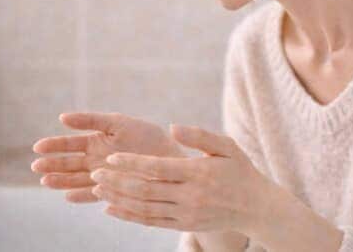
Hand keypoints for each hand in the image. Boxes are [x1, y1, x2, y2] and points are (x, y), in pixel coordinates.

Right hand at [31, 112, 185, 202]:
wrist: (171, 157)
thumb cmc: (147, 136)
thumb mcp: (118, 123)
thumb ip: (91, 120)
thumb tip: (62, 117)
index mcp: (96, 140)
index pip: (70, 144)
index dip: (53, 145)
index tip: (38, 147)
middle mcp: (96, 159)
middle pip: (69, 163)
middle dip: (52, 164)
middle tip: (36, 166)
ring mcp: (103, 175)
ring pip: (76, 179)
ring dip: (60, 180)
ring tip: (45, 181)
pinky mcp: (113, 189)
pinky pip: (93, 194)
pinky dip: (81, 196)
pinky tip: (67, 196)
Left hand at [89, 124, 269, 234]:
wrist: (257, 208)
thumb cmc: (240, 170)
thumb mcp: (226, 146)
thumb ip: (199, 135)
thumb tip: (173, 126)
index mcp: (197, 173)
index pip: (157, 168)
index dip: (132, 164)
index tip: (111, 158)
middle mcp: (190, 196)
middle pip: (146, 190)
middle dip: (117, 182)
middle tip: (95, 174)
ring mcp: (185, 214)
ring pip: (144, 208)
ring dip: (118, 199)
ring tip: (97, 189)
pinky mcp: (183, 225)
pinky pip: (151, 222)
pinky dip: (129, 216)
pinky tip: (111, 208)